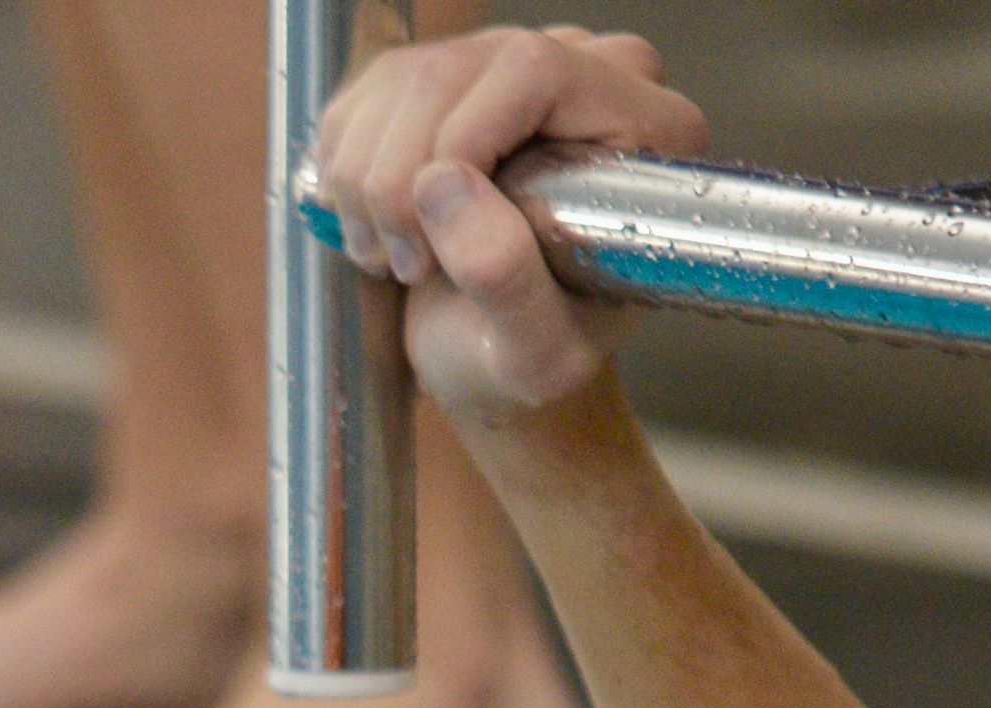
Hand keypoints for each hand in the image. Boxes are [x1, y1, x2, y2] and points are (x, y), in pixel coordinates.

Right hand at [311, 26, 708, 417]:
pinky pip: (366, 97)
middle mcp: (586, 74)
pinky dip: (345, 171)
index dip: (462, 140)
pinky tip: (377, 225)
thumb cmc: (532, 356)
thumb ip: (507, 280)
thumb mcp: (537, 354)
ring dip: (366, 184)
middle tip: (411, 263)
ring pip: (399, 82)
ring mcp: (510, 67)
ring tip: (394, 255)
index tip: (435, 236)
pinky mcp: (444, 79)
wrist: (492, 352)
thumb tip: (440, 185)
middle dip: (402, 182)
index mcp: (646, 129)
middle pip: (452, 74)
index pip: (533, 74)